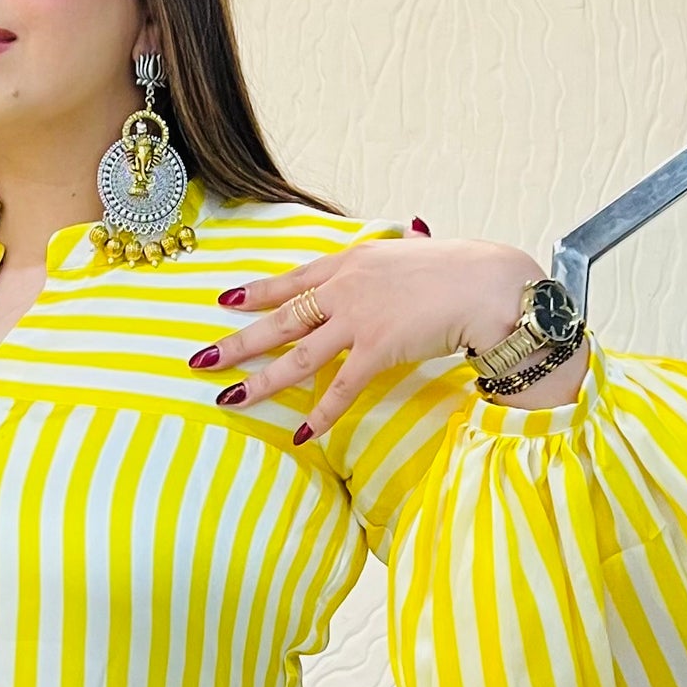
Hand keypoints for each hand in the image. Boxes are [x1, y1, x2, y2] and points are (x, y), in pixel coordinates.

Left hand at [191, 233, 589, 445]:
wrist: (487, 283)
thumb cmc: (458, 269)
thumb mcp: (410, 255)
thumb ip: (390, 261)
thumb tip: (395, 253)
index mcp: (351, 262)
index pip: (293, 278)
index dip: (256, 292)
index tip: (225, 300)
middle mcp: (346, 288)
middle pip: (280, 319)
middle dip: (237, 341)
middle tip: (199, 360)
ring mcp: (359, 319)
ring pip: (297, 355)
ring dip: (261, 380)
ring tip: (228, 399)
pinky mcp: (379, 349)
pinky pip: (342, 387)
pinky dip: (322, 412)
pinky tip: (301, 433)